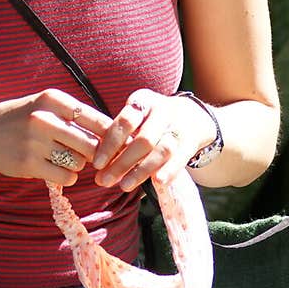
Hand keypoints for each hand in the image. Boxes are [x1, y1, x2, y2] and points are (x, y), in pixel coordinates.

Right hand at [0, 88, 112, 187]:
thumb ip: (74, 115)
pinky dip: (66, 176)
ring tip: (63, 158)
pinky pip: (65, 176)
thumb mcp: (44, 106)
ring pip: (79, 162)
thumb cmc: (21, 119)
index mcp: (52, 99)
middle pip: (91, 145)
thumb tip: (115, 132)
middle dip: (95, 154)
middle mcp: (43, 118)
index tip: (115, 144)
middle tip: (89, 156)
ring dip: (77, 164)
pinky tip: (54, 168)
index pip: (96, 119)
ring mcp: (34, 142)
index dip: (110, 135)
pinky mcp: (28, 164)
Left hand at [91, 88, 215, 190]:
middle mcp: (162, 111)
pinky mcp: (191, 142)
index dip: (110, 144)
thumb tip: (97, 165)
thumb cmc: (150, 121)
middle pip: (144, 139)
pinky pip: (181, 158)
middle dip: (123, 162)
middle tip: (105, 180)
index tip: (96, 164)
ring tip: (125, 186)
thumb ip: (118, 134)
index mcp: (143, 101)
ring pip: (163, 150)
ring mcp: (179, 126)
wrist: (191, 116)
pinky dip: (169, 171)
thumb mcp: (135, 117)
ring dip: (142, 170)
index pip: (125, 121)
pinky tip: (157, 183)